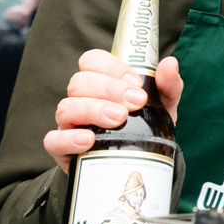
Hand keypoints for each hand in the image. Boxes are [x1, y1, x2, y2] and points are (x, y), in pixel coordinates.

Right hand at [43, 50, 182, 172]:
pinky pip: (53, 139)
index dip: (112, 68)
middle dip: (109, 89)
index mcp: (101, 81)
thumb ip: (168, 84)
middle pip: (80, 82)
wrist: (139, 162)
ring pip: (67, 107)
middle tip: (135, 103)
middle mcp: (81, 98)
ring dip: (93, 110)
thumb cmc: (146, 125)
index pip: (92, 61)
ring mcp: (69, 123)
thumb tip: (170, 64)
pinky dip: (68, 138)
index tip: (137, 83)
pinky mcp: (62, 149)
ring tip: (118, 119)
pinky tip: (88, 140)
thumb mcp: (163, 104)